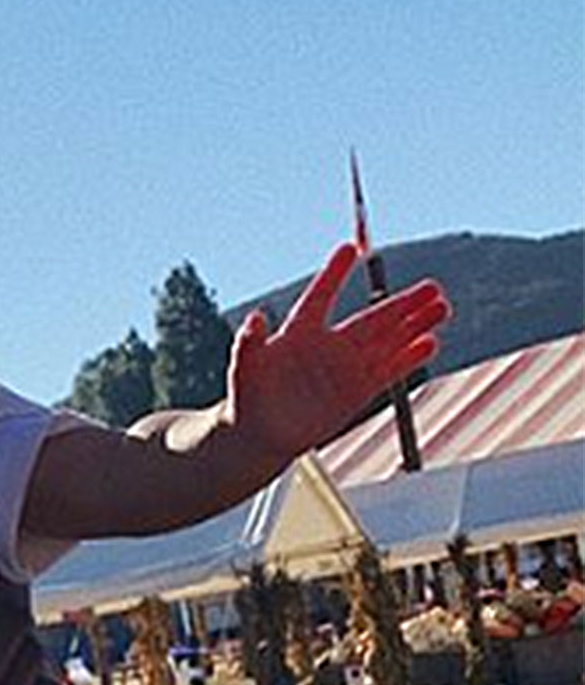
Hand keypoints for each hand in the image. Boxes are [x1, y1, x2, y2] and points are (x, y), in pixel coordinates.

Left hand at [226, 241, 447, 467]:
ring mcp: (345, 368)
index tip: (350, 248)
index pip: (321, 296)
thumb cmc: (247, 399)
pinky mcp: (356, 392)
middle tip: (432, 288)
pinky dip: (408, 359)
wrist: (259, 436)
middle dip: (403, 304)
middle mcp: (329, 346)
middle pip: (372, 319)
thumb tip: (254, 318)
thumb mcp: (243, 369)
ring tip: (441, 308)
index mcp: (299, 333)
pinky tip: (429, 344)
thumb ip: (249, 343)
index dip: (334, 274)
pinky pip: (388, 371)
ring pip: (387, 342)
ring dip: (414, 326)